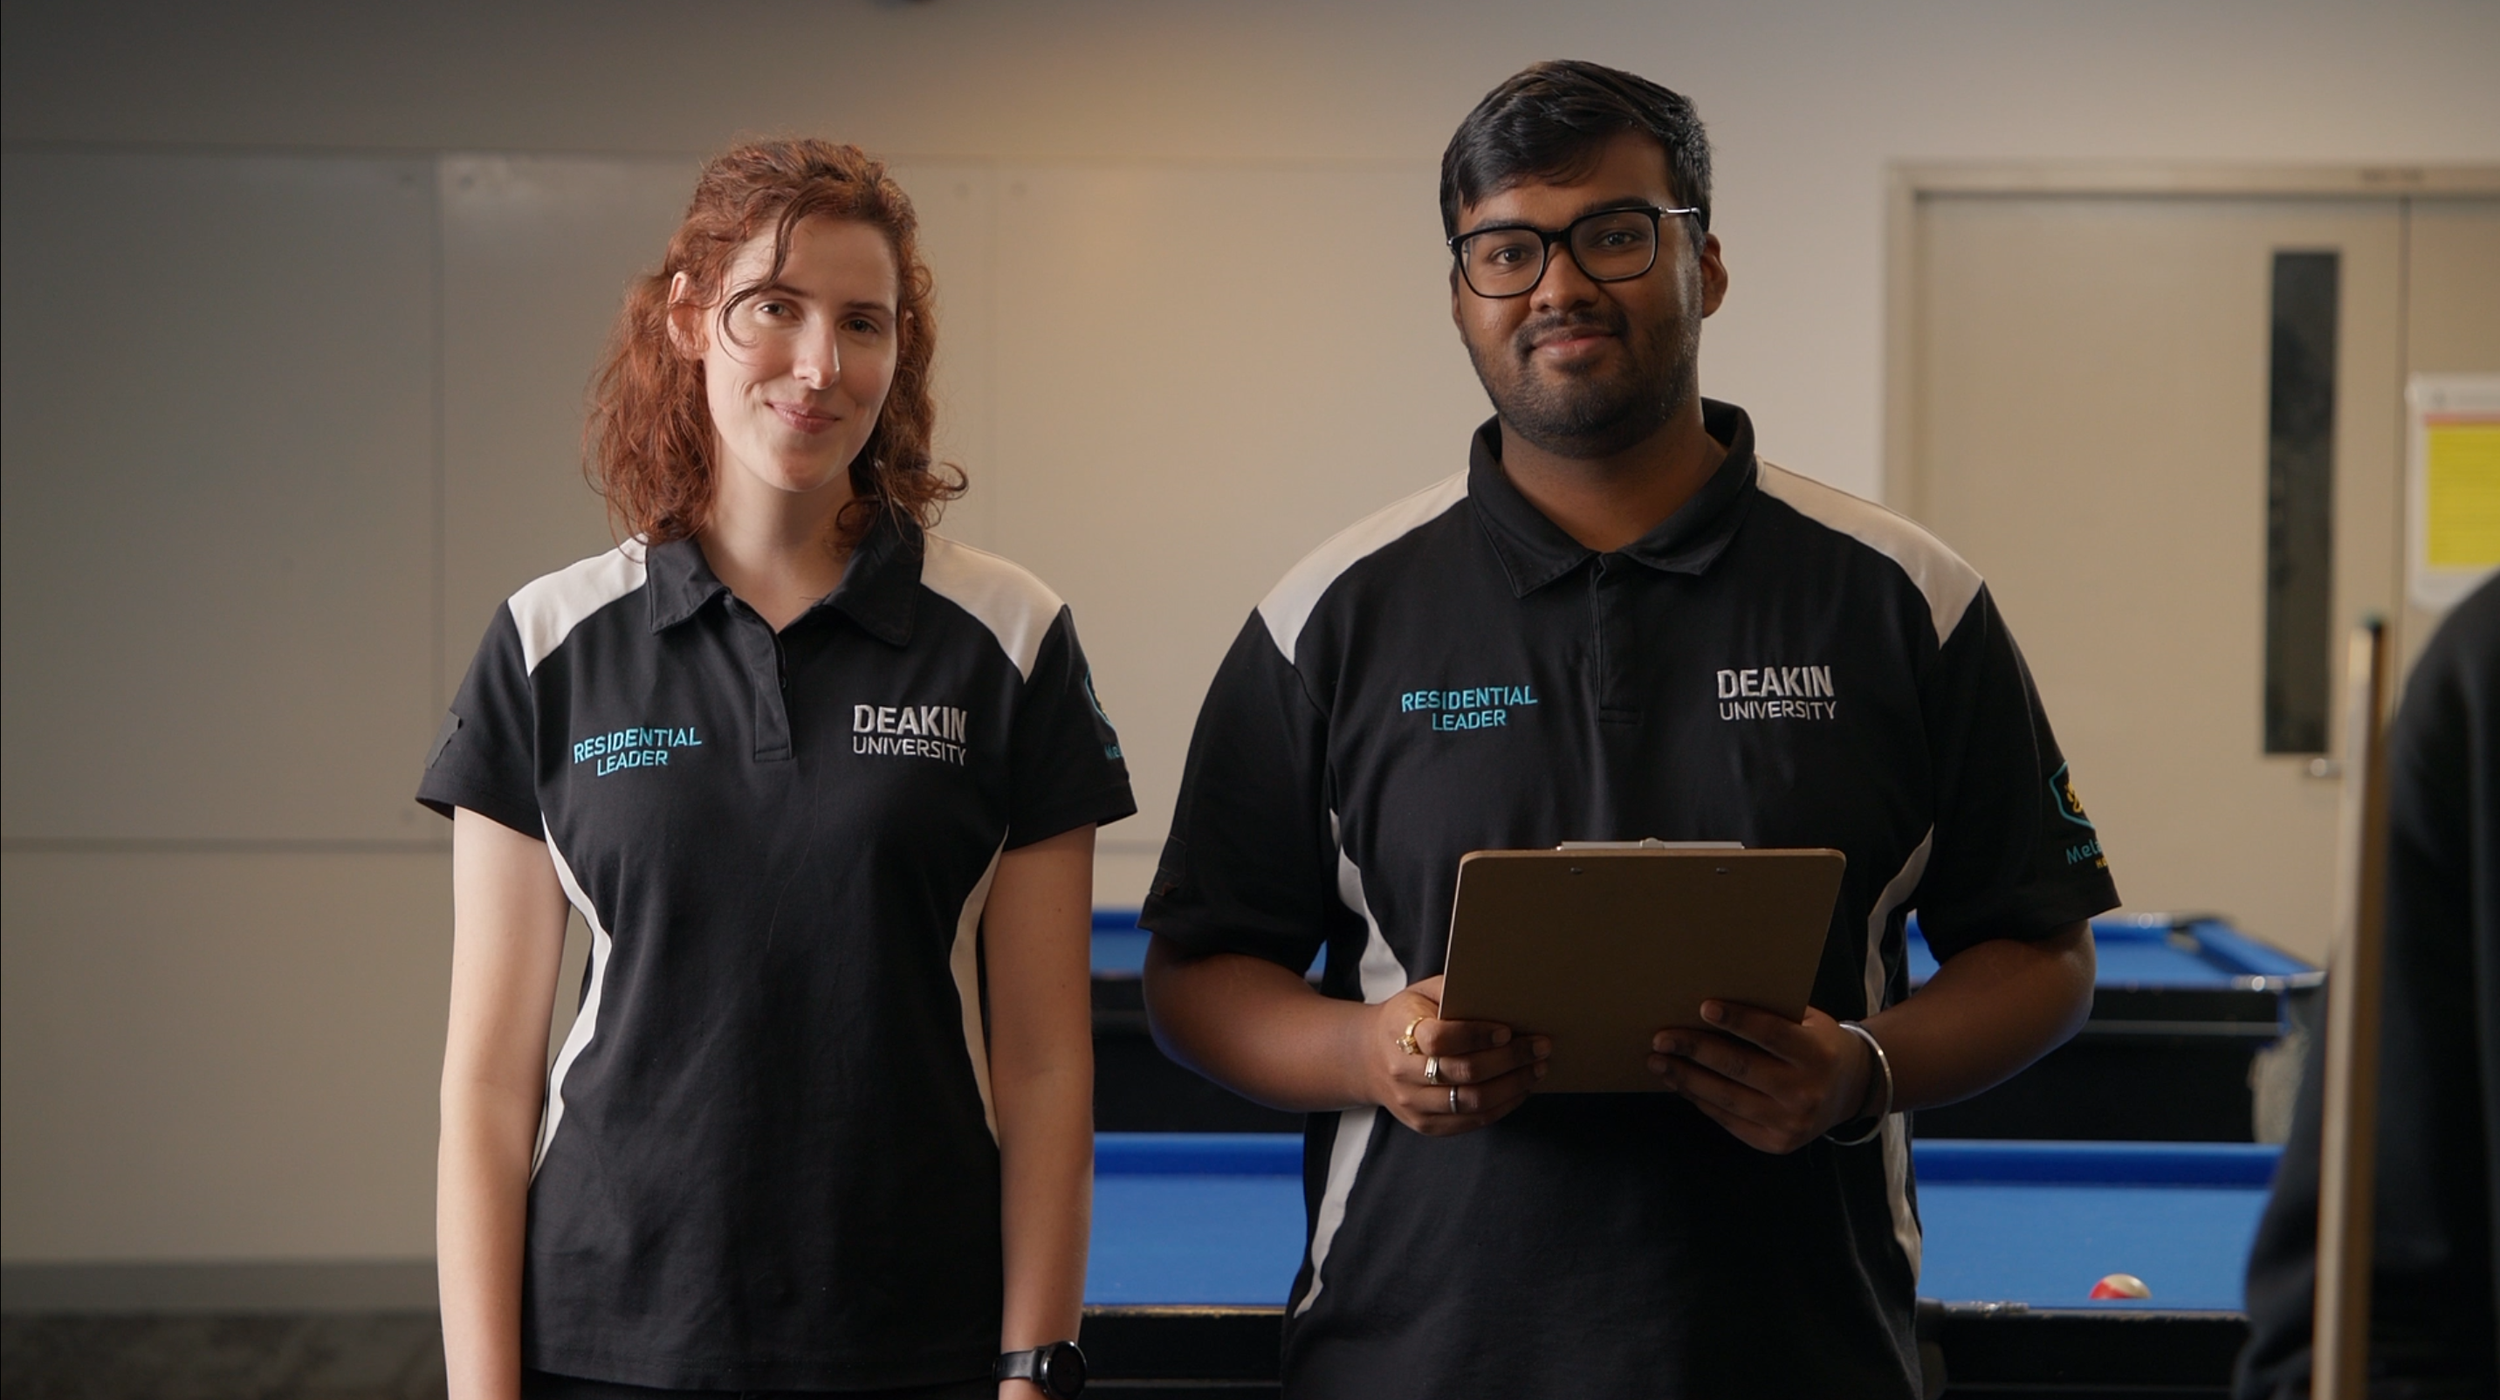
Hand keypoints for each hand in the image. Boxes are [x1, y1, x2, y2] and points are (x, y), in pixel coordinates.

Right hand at [1366, 975, 1548, 1136]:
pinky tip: (1520, 1089)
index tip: (1507, 1030)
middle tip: (1540, 1047)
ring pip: (1472, 1102)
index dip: (1476, 1036)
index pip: (1440, 1039)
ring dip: (1513, 1086)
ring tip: (1537, 1069)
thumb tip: (1505, 996)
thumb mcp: (1423, 993)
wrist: (1370, 1057)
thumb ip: (1456, 991)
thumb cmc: (1408, 1017)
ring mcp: (1412, 1103)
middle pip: (1464, 1072)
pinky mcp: (1425, 1125)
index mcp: (1400, 1032)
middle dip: (1509, 1060)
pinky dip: (1503, 1106)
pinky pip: (1471, 1121)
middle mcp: (1402, 1072)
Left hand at [1648, 1001, 1874, 1153]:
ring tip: (1658, 1063)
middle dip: (1695, 1051)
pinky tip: (1681, 1084)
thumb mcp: (1809, 1022)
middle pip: (1740, 1068)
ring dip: (1687, 1079)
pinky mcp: (1776, 1143)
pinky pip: (1729, 1120)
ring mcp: (1791, 1123)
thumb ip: (1772, 1014)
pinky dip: (1700, 1100)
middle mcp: (1806, 1092)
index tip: (1703, 1007)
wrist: (1850, 1090)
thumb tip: (1712, 1003)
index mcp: (1818, 1054)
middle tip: (1661, 1038)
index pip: (1771, 1034)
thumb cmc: (1819, 1044)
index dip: (1737, 1020)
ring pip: (1727, 1099)